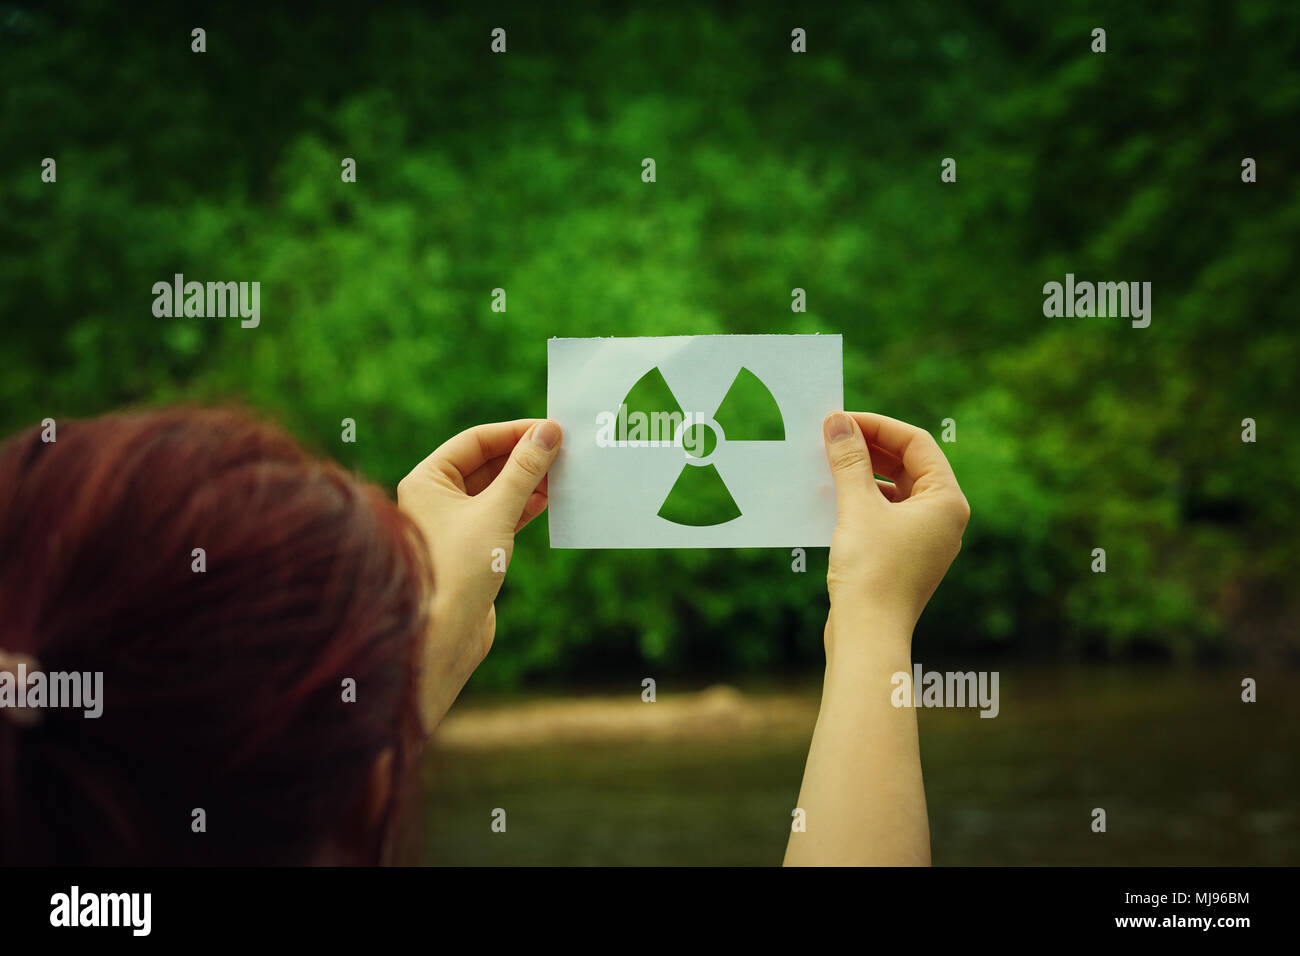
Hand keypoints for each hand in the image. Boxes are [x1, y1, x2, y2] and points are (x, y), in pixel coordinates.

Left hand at [397, 418, 561, 730]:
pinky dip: (524, 506)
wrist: (444, 636)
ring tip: (563, 472)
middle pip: (486, 463)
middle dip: (524, 456)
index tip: (551, 428)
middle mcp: (435, 498)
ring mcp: (453, 525)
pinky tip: (550, 499)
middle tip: (563, 449)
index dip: (514, 432)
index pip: (474, 441)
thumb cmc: (458, 568)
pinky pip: (501, 516)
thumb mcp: (497, 511)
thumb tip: (548, 432)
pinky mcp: (471, 550)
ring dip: (528, 481)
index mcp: (427, 480)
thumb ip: (524, 470)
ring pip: (496, 490)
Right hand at [821, 411, 968, 638]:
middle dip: (869, 448)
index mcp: (946, 501)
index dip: (878, 426)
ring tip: (827, 462)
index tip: (842, 419)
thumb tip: (838, 421)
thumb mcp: (858, 506)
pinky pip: (883, 514)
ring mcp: (923, 539)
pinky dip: (860, 500)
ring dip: (862, 473)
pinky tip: (830, 496)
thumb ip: (849, 460)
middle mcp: (942, 518)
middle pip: (907, 465)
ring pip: (893, 490)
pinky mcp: (902, 557)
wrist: (868, 635)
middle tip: (831, 436)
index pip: (917, 444)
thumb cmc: (872, 571)